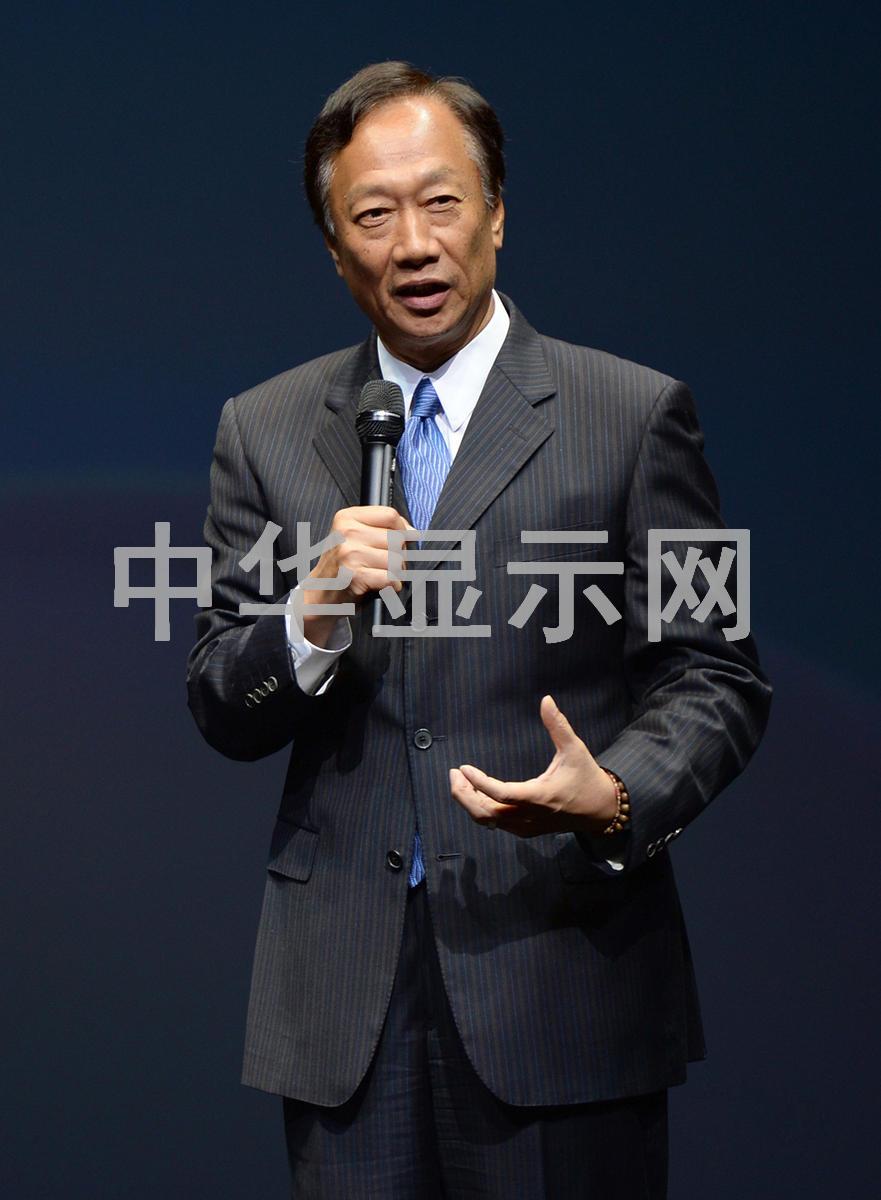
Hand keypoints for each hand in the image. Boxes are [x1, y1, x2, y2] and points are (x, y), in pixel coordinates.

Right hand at [302, 506, 411, 645]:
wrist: (320, 594)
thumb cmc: (343, 567)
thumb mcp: (355, 538)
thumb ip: (383, 529)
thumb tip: (413, 532)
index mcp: (347, 518)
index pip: (390, 515)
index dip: (402, 530)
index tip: (400, 540)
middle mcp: (346, 532)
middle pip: (396, 539)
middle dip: (399, 555)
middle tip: (383, 565)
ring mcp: (349, 553)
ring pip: (396, 560)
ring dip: (396, 573)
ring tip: (379, 575)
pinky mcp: (354, 575)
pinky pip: (390, 578)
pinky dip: (392, 586)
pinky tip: (379, 586)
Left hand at [449, 695, 618, 837]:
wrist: (600, 810)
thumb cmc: (587, 778)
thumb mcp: (575, 749)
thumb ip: (558, 725)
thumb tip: (546, 700)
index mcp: (540, 797)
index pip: (501, 794)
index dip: (478, 782)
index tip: (463, 767)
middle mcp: (530, 816)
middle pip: (486, 813)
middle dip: (464, 795)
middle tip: (454, 774)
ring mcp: (526, 827)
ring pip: (488, 821)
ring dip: (470, 802)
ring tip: (461, 781)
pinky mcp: (526, 830)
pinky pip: (496, 824)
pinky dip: (481, 809)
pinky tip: (477, 793)